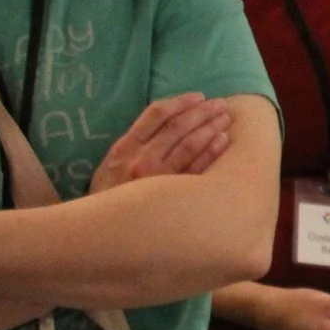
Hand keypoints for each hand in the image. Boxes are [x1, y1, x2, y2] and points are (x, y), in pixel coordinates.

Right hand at [90, 93, 234, 194]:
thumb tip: (167, 121)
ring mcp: (158, 179)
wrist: (104, 233)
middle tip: (221, 104)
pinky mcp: (172, 197)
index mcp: (124, 148)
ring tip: (225, 119)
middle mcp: (141, 160)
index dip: (180, 102)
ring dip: (210, 128)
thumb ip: (134, 144)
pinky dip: (211, 152)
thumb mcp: (110, 165)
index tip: (198, 96)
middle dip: (202, 112)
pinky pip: (196, 171)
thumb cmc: (111, 196)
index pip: (155, 115)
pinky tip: (223, 141)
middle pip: (177, 128)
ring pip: (189, 146)